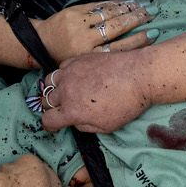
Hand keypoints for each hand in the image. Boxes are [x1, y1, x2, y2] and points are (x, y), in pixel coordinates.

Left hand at [33, 0, 154, 62]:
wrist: (41, 43)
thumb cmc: (66, 58)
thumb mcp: (84, 65)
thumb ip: (104, 59)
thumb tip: (133, 52)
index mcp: (88, 57)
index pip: (119, 48)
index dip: (138, 40)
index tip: (153, 34)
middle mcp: (84, 40)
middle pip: (116, 28)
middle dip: (136, 19)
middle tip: (151, 14)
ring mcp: (78, 23)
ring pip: (108, 14)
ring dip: (127, 8)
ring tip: (141, 6)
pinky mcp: (74, 11)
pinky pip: (98, 5)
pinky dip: (114, 3)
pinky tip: (125, 2)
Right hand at [34, 50, 152, 133]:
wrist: (139, 76)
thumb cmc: (127, 104)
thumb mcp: (106, 127)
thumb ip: (85, 126)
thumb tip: (75, 121)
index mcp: (72, 111)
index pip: (47, 120)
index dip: (50, 125)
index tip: (54, 125)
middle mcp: (66, 91)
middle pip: (46, 101)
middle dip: (52, 107)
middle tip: (61, 109)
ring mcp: (70, 72)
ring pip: (48, 82)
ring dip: (53, 89)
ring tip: (63, 92)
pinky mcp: (78, 59)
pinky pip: (61, 67)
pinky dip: (63, 74)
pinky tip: (73, 77)